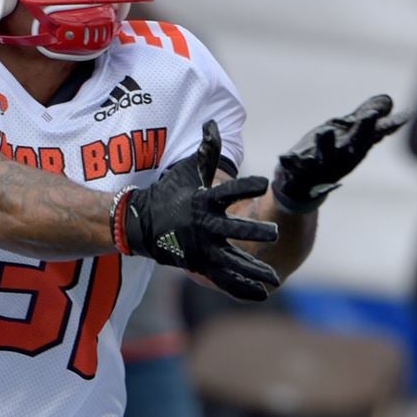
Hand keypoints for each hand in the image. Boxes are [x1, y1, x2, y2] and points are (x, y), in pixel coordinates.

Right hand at [118, 121, 280, 300]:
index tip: (265, 182)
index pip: (227, 191)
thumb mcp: (188, 170)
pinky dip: (243, 288)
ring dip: (253, 270)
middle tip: (275, 233)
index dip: (246, 185)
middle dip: (253, 232)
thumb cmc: (171, 192)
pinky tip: (264, 293)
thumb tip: (213, 123)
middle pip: (231, 230)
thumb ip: (206, 150)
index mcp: (203, 200)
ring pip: (231, 262)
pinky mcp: (200, 265)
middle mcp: (203, 226)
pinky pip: (224, 279)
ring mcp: (201, 249)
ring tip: (276, 278)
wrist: (140, 223)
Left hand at [272, 94, 407, 213]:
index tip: (403, 116)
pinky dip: (289, 163)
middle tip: (369, 115)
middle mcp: (341, 159)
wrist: (299, 187)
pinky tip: (284, 156)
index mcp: (355, 149)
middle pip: (354, 145)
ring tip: (325, 129)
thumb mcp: (347, 135)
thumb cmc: (327, 155)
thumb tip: (389, 102)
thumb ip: (366, 119)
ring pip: (324, 156)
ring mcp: (319, 167)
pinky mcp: (297, 172)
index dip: (388, 126)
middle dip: (362, 130)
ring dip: (326, 144)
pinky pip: (293, 168)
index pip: (374, 135)